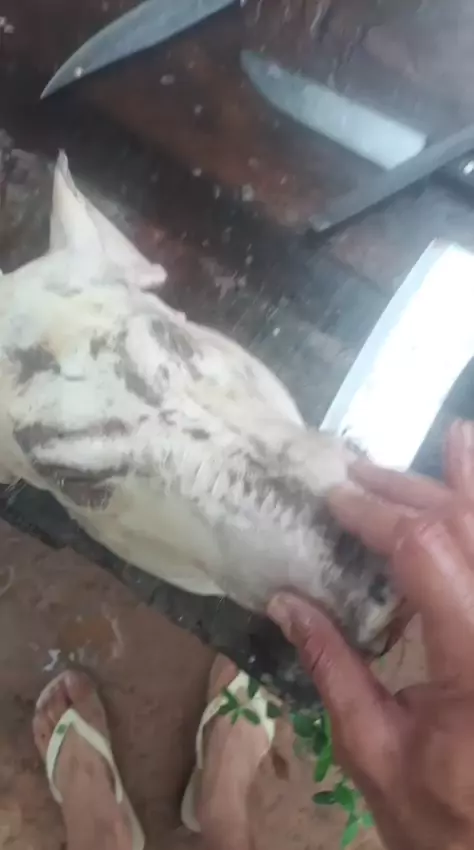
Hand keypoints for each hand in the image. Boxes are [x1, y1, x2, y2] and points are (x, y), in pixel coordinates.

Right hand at [268, 420, 473, 849]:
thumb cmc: (441, 817)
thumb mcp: (374, 751)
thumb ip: (332, 667)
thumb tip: (286, 599)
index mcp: (473, 660)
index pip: (426, 553)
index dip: (379, 514)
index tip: (337, 496)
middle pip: (468, 530)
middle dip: (416, 491)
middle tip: (365, 470)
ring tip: (455, 437)